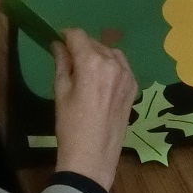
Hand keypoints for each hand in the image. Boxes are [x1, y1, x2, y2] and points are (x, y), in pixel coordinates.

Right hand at [52, 28, 137, 190]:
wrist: (92, 157)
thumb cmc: (70, 126)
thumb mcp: (61, 92)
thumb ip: (62, 63)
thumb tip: (58, 45)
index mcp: (93, 63)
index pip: (78, 36)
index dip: (66, 35)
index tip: (58, 40)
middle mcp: (114, 64)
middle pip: (95, 43)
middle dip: (81, 46)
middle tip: (68, 58)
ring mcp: (128, 76)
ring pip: (111, 53)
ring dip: (98, 54)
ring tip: (85, 69)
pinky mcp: (134, 88)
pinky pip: (122, 66)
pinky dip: (111, 66)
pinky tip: (100, 79)